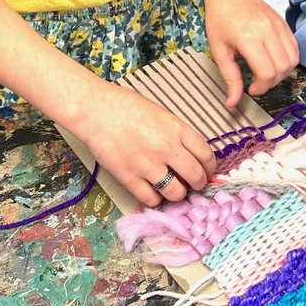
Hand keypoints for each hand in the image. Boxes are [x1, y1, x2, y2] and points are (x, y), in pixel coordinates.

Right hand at [74, 82, 215, 206]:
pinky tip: (152, 190)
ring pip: (176, 193)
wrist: (95, 110)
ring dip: (177, 193)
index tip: (207, 171)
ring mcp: (148, 165)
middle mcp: (167, 148)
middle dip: (198, 184)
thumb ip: (177, 134)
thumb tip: (190, 155)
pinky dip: (155, 198)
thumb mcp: (161, 114)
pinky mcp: (129, 178)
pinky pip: (152, 199)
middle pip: (195, 177)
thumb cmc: (126, 107)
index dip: (210, 167)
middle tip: (193, 184)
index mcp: (177, 129)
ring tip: (172, 189)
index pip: (206, 155)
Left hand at [204, 0, 299, 106]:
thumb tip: (232, 104)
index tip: (251, 89)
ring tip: (266, 72)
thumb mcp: (218, 50)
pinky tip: (273, 60)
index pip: (266, 72)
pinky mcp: (284, 23)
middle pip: (283, 68)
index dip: (261, 87)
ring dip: (282, 73)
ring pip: (293, 60)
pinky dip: (288, 60)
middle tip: (258, 82)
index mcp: (248, 38)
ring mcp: (279, 26)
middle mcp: (267, 31)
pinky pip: (295, 48)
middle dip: (272, 83)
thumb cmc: (220, 18)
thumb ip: (229, 78)